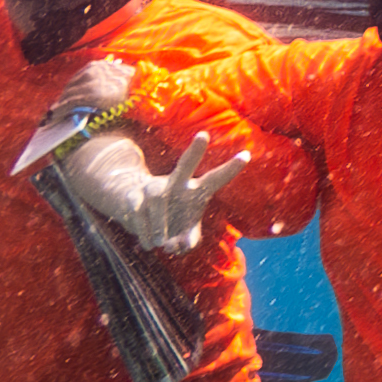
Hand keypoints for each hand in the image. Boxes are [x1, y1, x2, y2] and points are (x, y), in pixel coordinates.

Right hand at [71, 128, 239, 253]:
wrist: (136, 214)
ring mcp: (153, 186)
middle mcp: (176, 183)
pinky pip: (138, 209)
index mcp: (194, 191)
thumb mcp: (184, 235)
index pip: (214, 179)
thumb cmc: (171, 223)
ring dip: (159, 222)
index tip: (247, 155)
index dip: (230, 169)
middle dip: (194, 151)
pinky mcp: (134, 195)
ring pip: (156, 195)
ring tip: (162, 245)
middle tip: (203, 135)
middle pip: (185, 163)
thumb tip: (176, 246)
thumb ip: (187, 241)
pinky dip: (144, 230)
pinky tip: (148, 245)